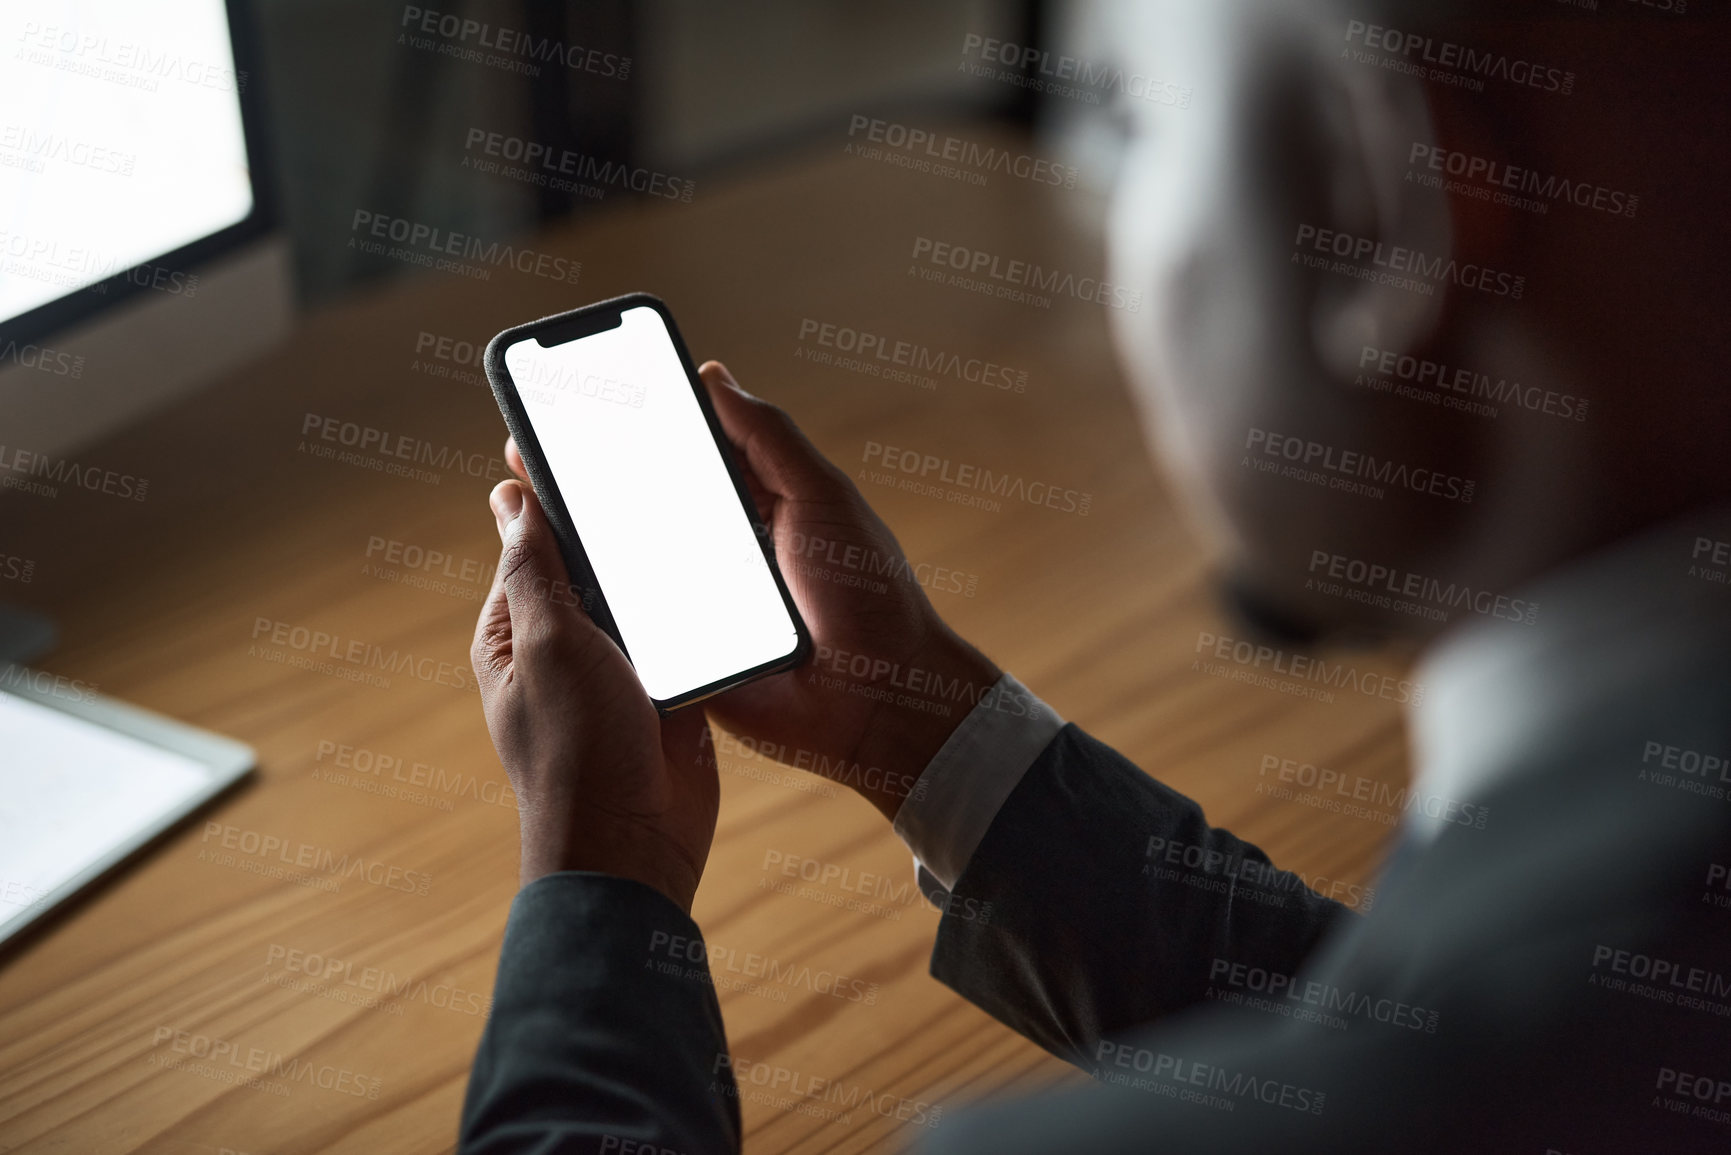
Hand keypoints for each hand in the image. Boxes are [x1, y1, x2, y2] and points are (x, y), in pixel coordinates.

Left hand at [470, 478, 717, 911]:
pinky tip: (722, 576)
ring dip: (663, 570)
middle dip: (619, 531)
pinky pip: (682, 632)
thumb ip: (533, 568)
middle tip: (658, 471)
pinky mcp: (667, 689)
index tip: (590, 444)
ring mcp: (617, 668)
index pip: (532, 542)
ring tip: (696, 514)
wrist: (635, 846)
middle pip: (592, 564)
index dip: (557, 497)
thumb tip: (510, 496)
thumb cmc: (574, 754)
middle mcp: (563, 645)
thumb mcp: (546, 645)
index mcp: (514, 632)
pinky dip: (697, 610)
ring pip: (642, 595)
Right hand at [501, 361, 1000, 820]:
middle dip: (593, 485)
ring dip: (586, 546)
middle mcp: (722, 550)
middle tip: (531, 451)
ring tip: (528, 508)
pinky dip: (604, 609)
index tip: (582, 401)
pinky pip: (635, 628)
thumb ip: (769, 438)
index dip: (637, 431)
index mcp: (756, 505)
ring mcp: (700, 603)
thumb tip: (712, 376)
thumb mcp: (822, 497)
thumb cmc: (869, 593)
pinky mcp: (687, 656)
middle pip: (646, 509)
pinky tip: (558, 581)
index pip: (685, 456)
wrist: (878, 702)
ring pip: (631, 567)